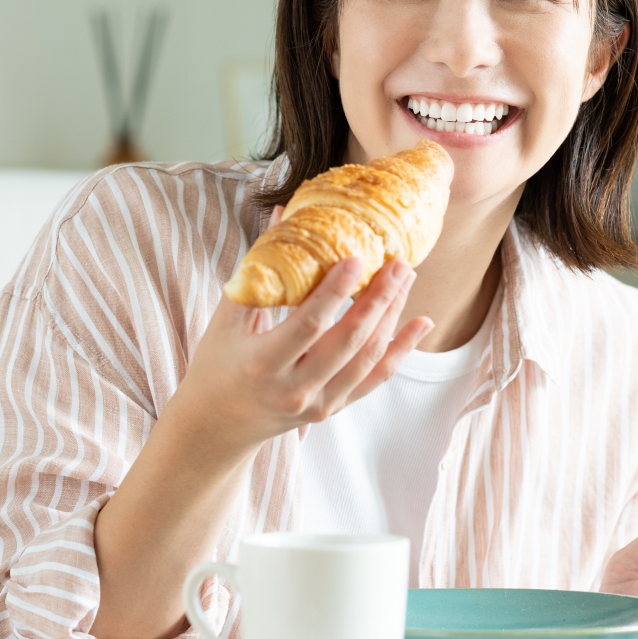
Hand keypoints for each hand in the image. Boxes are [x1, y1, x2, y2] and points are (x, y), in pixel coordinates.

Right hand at [168, 228, 433, 461]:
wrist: (217, 425)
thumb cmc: (218, 363)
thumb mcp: (228, 318)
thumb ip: (258, 269)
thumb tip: (284, 213)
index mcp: (262, 363)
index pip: (309, 324)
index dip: (336, 291)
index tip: (358, 257)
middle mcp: (294, 389)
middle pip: (349, 342)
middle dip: (379, 298)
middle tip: (398, 262)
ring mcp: (318, 404)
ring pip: (368, 358)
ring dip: (393, 317)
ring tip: (406, 279)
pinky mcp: (333, 409)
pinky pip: (375, 379)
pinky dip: (401, 350)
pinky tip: (420, 323)